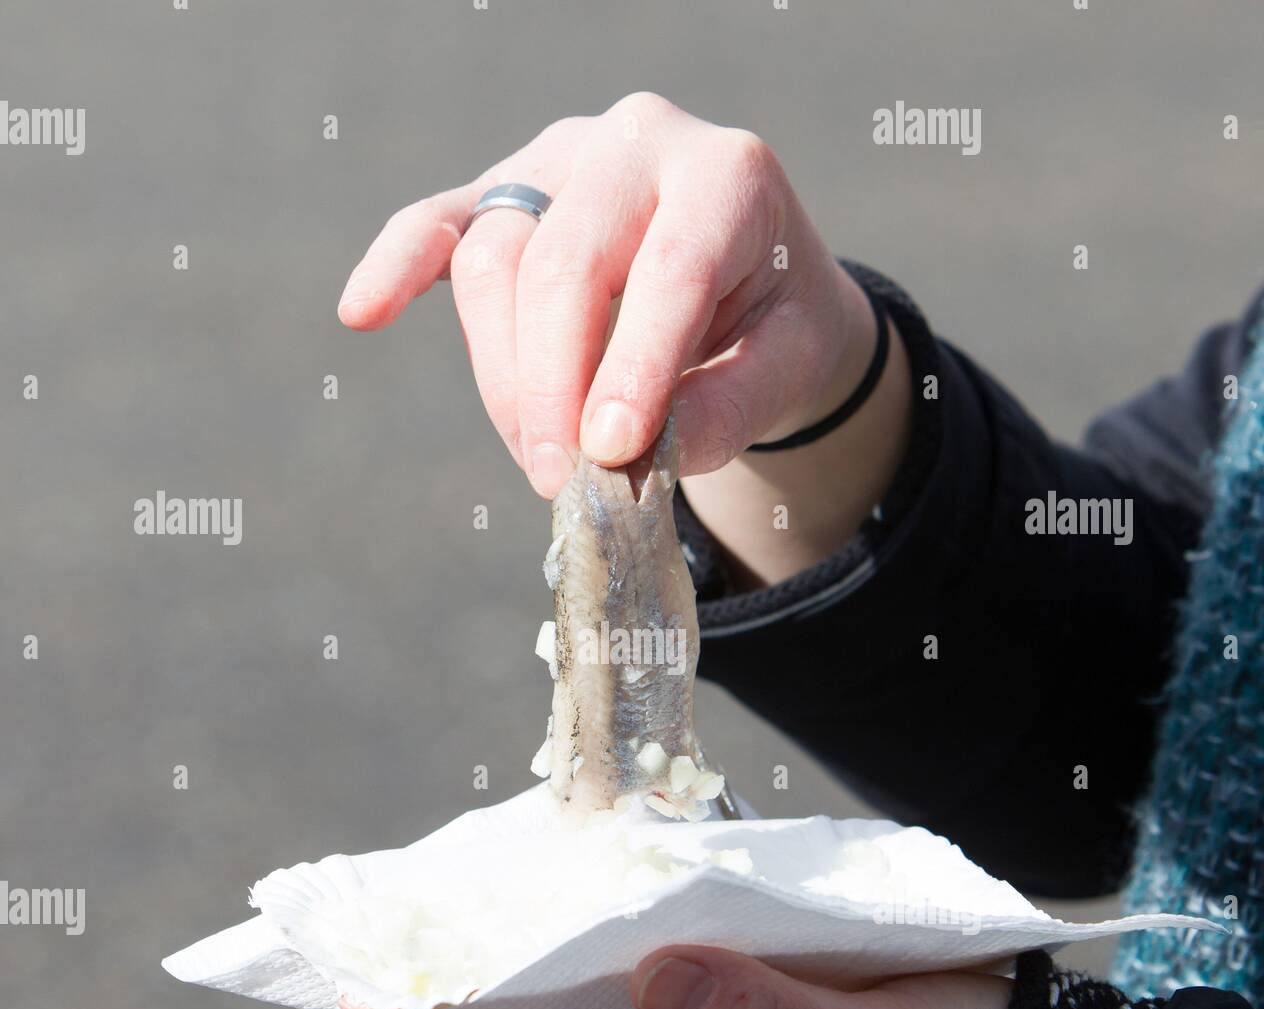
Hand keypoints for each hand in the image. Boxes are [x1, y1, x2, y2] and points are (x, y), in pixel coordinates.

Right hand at [337, 92, 881, 501]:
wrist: (757, 282)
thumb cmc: (773, 327)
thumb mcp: (787, 370)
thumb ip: (725, 409)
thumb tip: (628, 455)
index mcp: (726, 177)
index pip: (668, 270)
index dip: (633, 368)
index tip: (611, 454)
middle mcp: (635, 146)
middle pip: (560, 263)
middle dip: (552, 387)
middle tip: (562, 482)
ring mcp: (559, 162)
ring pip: (493, 262)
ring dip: (505, 378)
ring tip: (543, 464)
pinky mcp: (504, 194)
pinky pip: (437, 222)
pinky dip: (398, 267)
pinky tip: (364, 312)